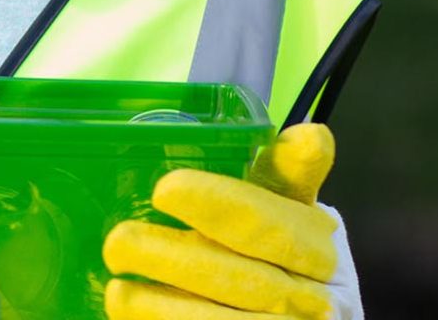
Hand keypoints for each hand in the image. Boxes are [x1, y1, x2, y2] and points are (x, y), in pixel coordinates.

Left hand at [105, 124, 340, 319]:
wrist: (310, 317)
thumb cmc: (286, 256)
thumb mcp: (291, 212)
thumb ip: (287, 175)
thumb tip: (310, 135)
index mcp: (320, 248)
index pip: (272, 225)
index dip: (221, 206)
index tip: (164, 190)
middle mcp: (317, 298)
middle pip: (246, 281)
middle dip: (177, 263)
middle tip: (118, 243)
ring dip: (167, 310)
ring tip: (117, 292)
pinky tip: (134, 319)